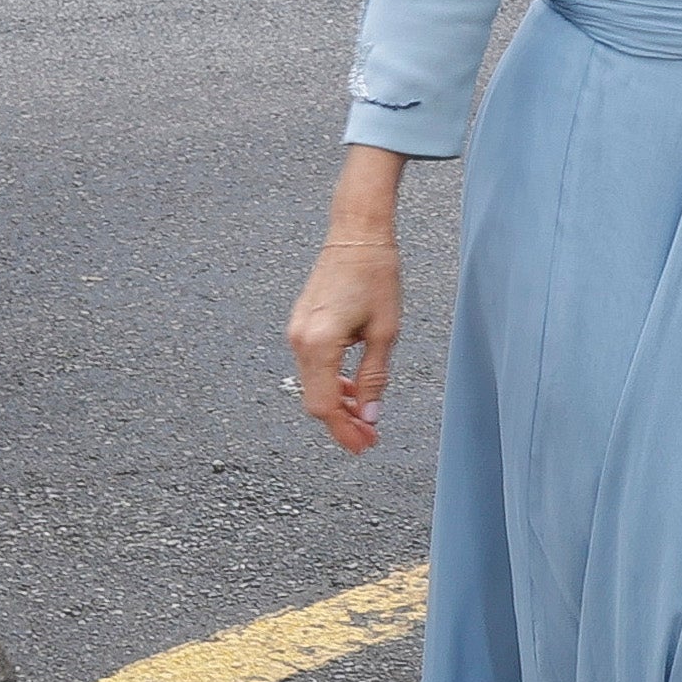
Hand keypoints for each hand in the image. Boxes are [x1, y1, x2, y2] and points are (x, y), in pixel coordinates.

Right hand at [288, 162, 406, 452]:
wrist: (356, 235)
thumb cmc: (377, 275)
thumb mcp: (385, 332)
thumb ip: (375, 378)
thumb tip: (371, 417)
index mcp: (319, 343)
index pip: (325, 405)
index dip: (344, 431)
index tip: (364, 445)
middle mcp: (299, 340)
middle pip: (314, 400)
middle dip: (341, 423)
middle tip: (369, 438)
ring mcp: (296, 332)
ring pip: (312, 384)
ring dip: (338, 405)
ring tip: (366, 417)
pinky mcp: (300, 325)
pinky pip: (312, 366)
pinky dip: (331, 383)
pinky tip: (354, 390)